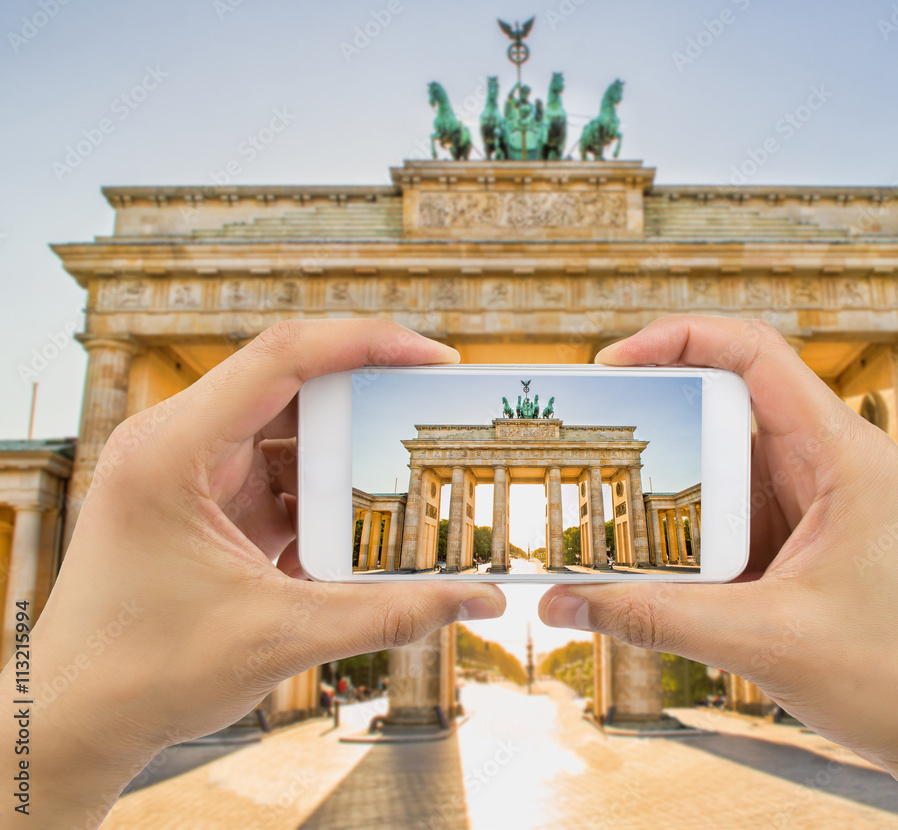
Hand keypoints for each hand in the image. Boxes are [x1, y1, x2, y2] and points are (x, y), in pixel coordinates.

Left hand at [2, 319, 504, 826]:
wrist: (74, 718)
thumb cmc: (143, 673)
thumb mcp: (280, 636)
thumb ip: (390, 614)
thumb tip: (482, 598)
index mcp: (172, 450)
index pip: (283, 356)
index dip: (367, 344)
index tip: (434, 359)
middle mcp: (175, 442)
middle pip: (293, 389)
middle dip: (367, 404)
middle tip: (434, 419)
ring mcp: (189, 470)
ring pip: (290, 434)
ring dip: (344, 459)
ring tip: (403, 483)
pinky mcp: (203, 501)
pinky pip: (277, 476)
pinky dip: (320, 496)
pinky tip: (355, 531)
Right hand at [538, 316, 897, 827]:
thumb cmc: (892, 674)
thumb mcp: (762, 640)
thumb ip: (655, 618)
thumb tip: (561, 604)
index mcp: (840, 456)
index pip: (754, 354)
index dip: (678, 339)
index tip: (612, 363)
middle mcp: (824, 461)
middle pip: (725, 398)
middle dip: (654, 410)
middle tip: (588, 430)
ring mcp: (807, 495)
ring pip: (719, 457)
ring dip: (664, 474)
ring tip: (600, 492)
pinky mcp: (791, 530)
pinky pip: (724, 504)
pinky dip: (679, 520)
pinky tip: (642, 549)